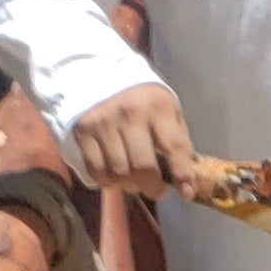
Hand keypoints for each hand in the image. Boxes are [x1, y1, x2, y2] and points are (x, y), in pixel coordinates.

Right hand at [65, 83, 196, 199]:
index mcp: (158, 107)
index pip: (174, 146)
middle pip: (143, 167)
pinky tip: (115, 179)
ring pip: (118, 173)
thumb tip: (187, 172)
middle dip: (153, 187)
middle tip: (158, 191)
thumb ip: (176, 137)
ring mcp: (104, 125)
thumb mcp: (167, 108)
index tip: (186, 193)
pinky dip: (108, 182)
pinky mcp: (83, 134)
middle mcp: (131, 115)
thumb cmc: (142, 98)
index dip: (182, 174)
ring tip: (136, 184)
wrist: (99, 76)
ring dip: (130, 187)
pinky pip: (96, 170)